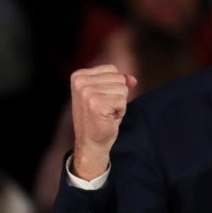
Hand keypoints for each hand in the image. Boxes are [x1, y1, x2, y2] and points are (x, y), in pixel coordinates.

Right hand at [71, 65, 136, 179]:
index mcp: (79, 76)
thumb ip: (119, 82)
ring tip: (106, 113)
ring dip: (119, 104)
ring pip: (122, 89)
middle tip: (104, 108)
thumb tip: (133, 80)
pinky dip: (120, 111)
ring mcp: (87, 92)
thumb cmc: (99, 118)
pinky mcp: (96, 104)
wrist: (91, 143)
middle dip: (117, 95)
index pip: (112, 69)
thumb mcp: (107, 94)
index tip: (100, 100)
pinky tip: (108, 118)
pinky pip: (123, 101)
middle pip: (119, 78)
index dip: (113, 86)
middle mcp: (80, 82)